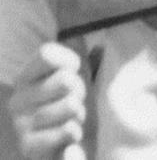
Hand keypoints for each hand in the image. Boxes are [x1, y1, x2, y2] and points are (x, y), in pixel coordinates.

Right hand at [8, 43, 86, 159]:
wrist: (55, 149)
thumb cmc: (64, 107)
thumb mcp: (68, 79)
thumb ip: (71, 61)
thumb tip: (99, 47)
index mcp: (25, 78)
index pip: (47, 54)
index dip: (70, 62)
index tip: (72, 71)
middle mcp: (17, 99)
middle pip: (65, 80)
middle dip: (78, 91)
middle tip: (71, 102)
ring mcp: (21, 124)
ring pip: (70, 105)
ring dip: (78, 114)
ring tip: (70, 119)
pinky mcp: (29, 147)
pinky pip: (67, 130)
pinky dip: (75, 131)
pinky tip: (69, 133)